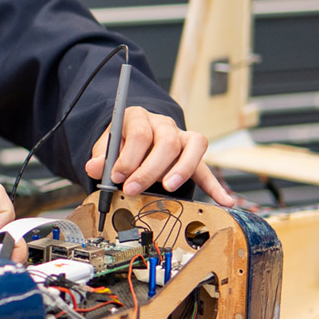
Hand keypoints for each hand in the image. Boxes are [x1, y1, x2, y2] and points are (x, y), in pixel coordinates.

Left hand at [86, 106, 235, 206]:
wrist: (134, 137)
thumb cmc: (121, 143)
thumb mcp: (106, 146)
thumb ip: (100, 157)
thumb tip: (93, 168)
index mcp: (138, 117)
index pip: (139, 133)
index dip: (128, 157)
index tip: (117, 177)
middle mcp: (163, 124)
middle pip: (166, 142)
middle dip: (149, 169)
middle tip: (134, 188)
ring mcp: (182, 137)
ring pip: (191, 147)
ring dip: (181, 169)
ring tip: (169, 188)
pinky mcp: (193, 155)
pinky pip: (206, 168)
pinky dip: (216, 186)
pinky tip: (225, 201)